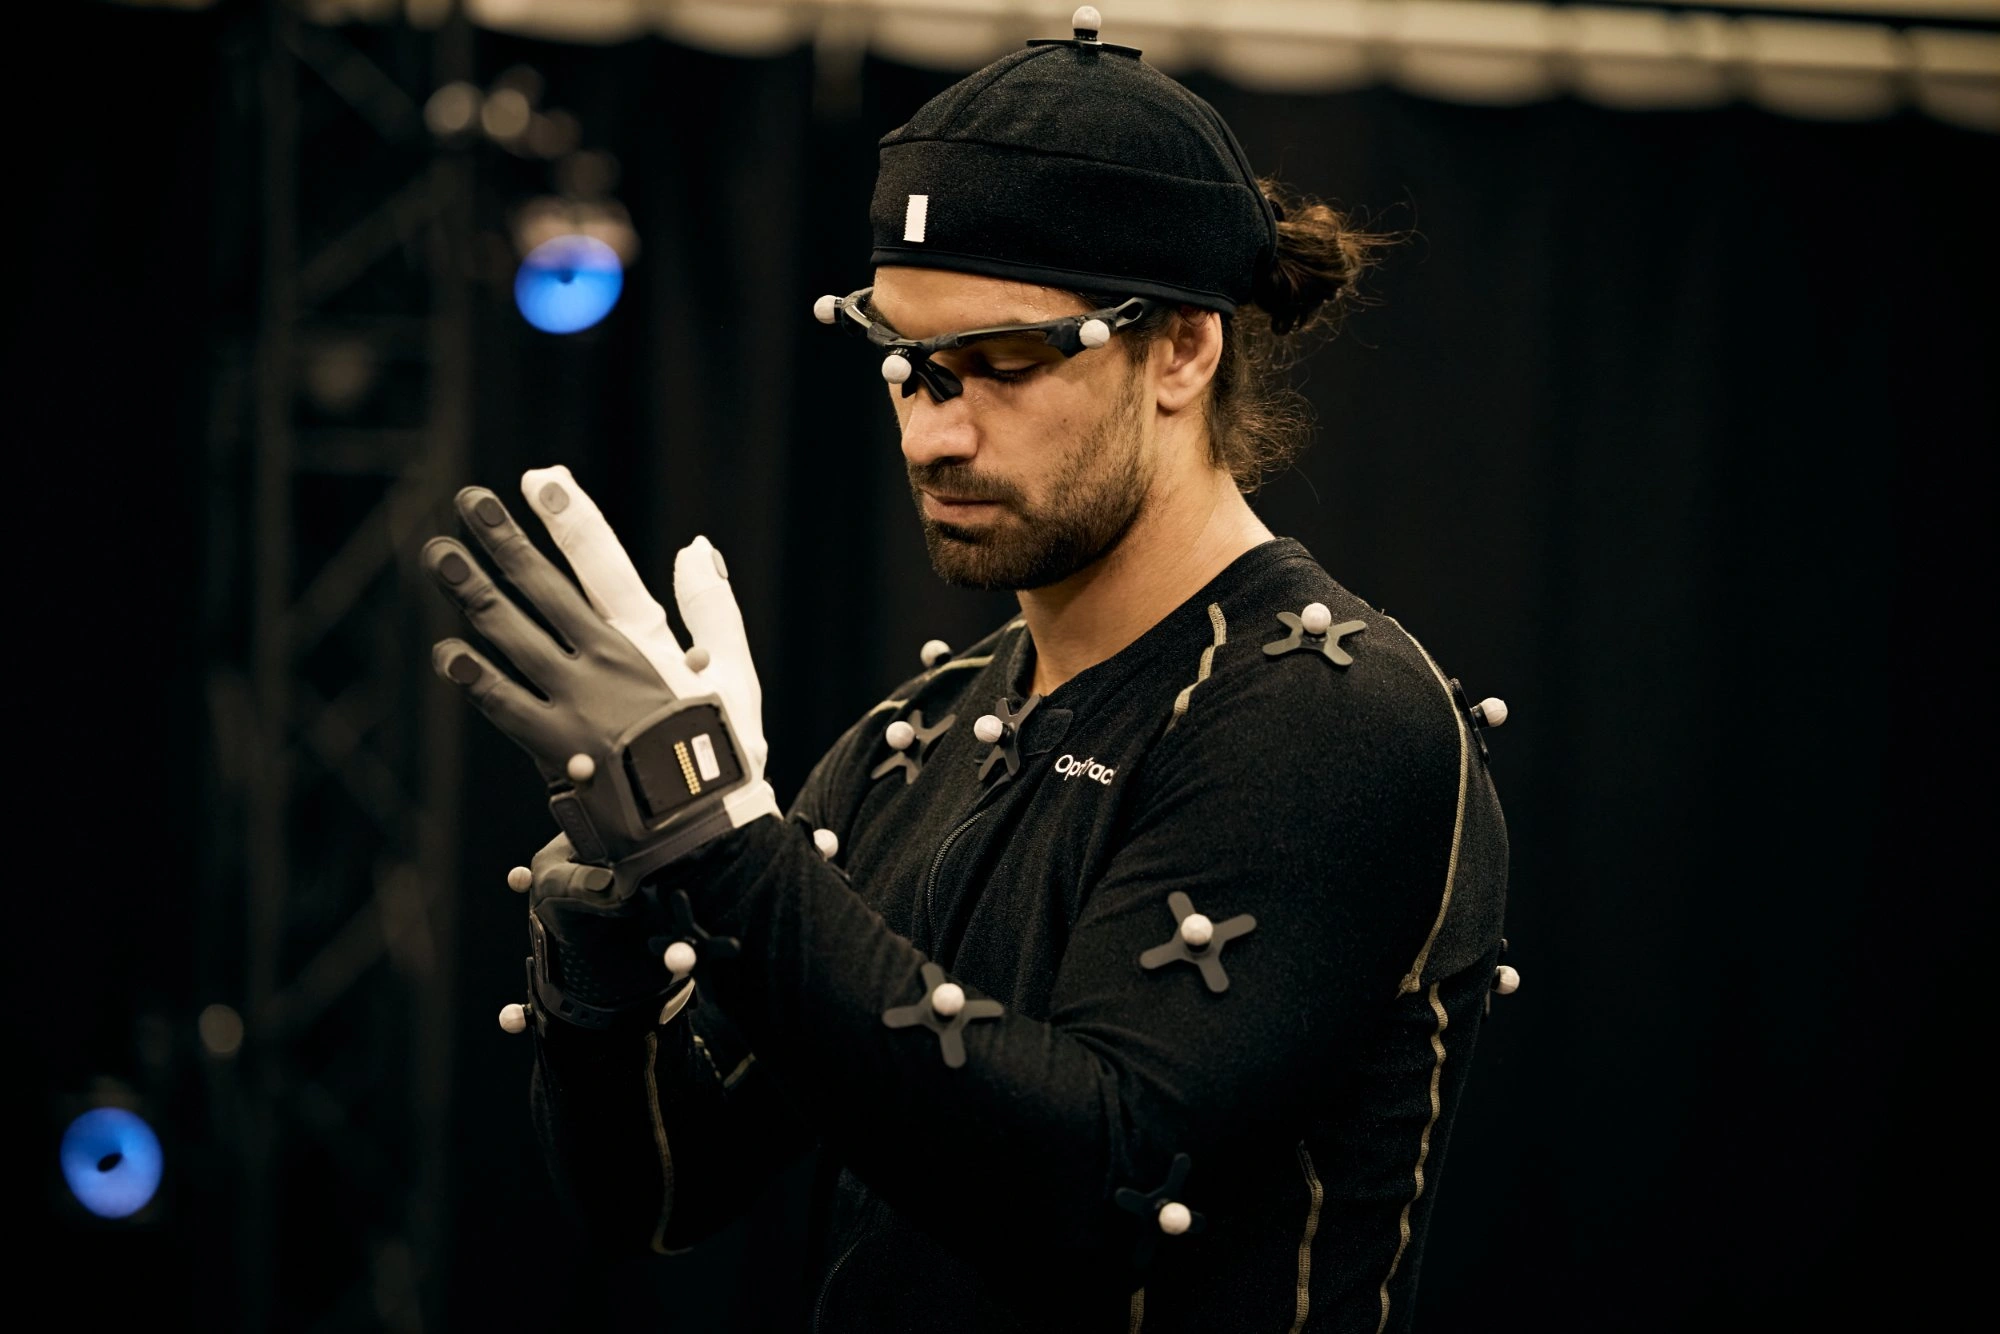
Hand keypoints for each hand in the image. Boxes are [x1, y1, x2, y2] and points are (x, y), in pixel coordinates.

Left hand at [425, 469, 779, 898]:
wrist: (705, 835)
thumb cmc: (721, 760)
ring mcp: (575, 705)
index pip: (604, 565)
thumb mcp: (735, 678)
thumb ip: (714, 609)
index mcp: (648, 644)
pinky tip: (448, 652)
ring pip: (511, 637)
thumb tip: (698, 547)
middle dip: (503, 540)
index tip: (541, 478)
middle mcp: (607, 664)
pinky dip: (474, 677)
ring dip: (472, 592)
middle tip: (470, 501)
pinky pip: (503, 705)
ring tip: (439, 555)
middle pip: (542, 589)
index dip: (570, 519)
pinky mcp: (553, 748)